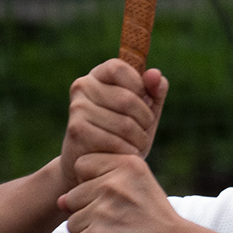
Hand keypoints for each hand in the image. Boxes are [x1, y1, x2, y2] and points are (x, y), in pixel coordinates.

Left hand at [58, 155, 187, 232]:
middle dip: (89, 212)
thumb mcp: (139, 184)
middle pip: (73, 197)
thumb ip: (101, 181)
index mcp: (125, 164)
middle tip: (119, 220)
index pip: (82, 165)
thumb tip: (60, 201)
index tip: (113, 197)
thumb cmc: (155, 218)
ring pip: (72, 222)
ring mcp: (103, 212)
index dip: (91, 183)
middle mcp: (112, 184)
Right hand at [60, 60, 168, 190]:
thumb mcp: (143, 110)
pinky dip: (128, 151)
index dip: (138, 85)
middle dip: (145, 119)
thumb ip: (154, 91)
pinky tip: (125, 154)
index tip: (145, 100)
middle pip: (127, 99)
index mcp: (98, 75)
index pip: (119, 67)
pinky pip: (116, 142)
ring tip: (136, 144)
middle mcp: (83, 86)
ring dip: (139, 139)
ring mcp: (78, 108)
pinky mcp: (77, 131)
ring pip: (125, 123)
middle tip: (144, 130)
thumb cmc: (123, 133)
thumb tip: (155, 74)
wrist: (95, 164)